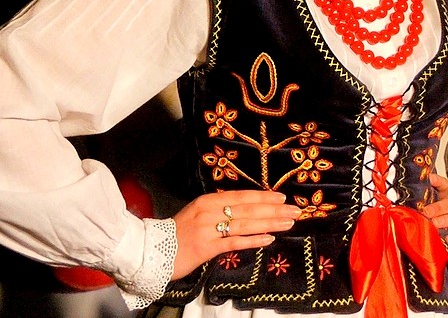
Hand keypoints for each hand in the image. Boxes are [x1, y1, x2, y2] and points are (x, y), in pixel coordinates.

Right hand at [171, 190, 300, 279]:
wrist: (152, 250)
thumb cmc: (178, 233)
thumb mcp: (198, 214)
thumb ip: (218, 211)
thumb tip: (245, 210)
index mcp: (208, 200)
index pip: (241, 196)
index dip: (263, 197)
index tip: (282, 197)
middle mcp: (209, 211)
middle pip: (247, 209)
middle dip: (273, 209)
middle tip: (295, 210)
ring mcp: (208, 228)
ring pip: (245, 224)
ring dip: (270, 223)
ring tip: (288, 222)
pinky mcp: (206, 247)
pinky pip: (234, 242)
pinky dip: (253, 240)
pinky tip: (269, 239)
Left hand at [422, 174, 447, 260]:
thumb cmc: (438, 233)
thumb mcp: (428, 222)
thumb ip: (419, 215)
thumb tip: (399, 211)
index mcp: (443, 203)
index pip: (443, 187)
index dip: (437, 181)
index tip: (429, 177)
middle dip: (437, 207)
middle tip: (426, 212)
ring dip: (445, 220)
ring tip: (435, 225)